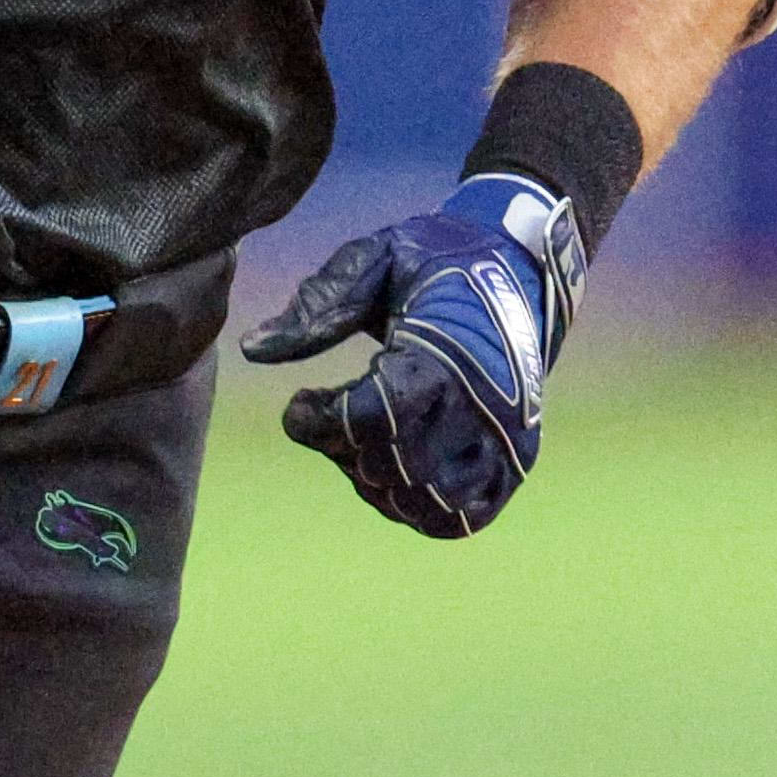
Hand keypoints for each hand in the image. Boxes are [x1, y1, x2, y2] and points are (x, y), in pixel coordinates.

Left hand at [239, 173, 582, 536]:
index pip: (371, 420)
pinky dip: (416, 506)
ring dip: (375, 480)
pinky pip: (457, 518)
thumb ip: (319, 305)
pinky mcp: (514, 464)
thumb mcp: (377, 258)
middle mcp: (485, 408)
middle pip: (388, 466)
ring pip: (420, 502)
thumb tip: (252, 349)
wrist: (524, 266)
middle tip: (331, 412)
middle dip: (341, 446)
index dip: (319, 421)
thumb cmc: (440, 260)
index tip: (298, 402)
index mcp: (449, 355)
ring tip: (365, 437)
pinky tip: (394, 466)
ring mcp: (505, 442)